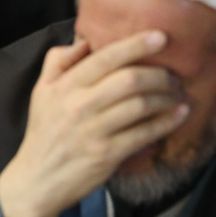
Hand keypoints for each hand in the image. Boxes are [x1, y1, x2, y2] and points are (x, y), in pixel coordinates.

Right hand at [0, 31, 188, 216]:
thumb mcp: (40, 91)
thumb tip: (83, 40)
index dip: (136, 45)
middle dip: (159, 73)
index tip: (161, 37)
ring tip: (178, 93)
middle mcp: (79, 106)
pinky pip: (144, 133)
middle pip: (129, 80)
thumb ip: (57, 61)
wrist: (36, 179)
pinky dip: (166, 122)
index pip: (105, 58)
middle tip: (175, 74)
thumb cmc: (44, 132)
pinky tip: (179, 114)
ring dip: (166, 97)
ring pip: (140, 105)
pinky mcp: (107, 154)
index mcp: (64, 86)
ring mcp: (94, 131)